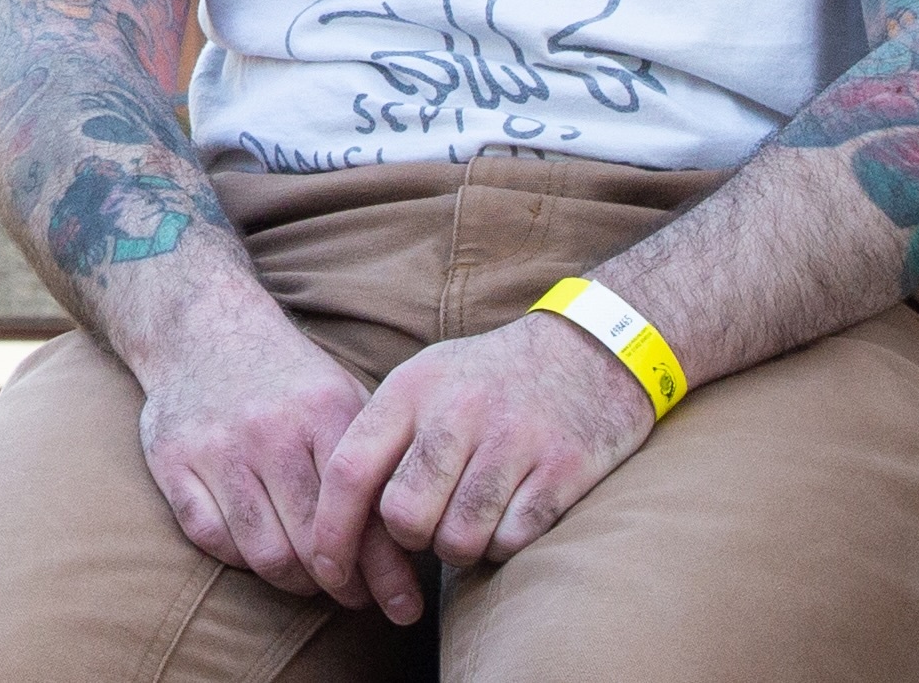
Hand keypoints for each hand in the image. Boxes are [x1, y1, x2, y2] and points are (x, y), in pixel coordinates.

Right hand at [130, 300, 426, 618]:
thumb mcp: (343, 399)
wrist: (202, 325)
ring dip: (295, 581)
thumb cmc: (287, 376)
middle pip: (314, 544)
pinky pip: (212, 539)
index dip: (384, 572)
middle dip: (342, 584)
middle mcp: (268, 429)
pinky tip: (261, 551)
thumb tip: (417, 540)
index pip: (362, 513)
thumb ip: (376, 463)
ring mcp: (216, 447)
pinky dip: (241, 559)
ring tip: (312, 579)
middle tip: (356, 596)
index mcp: (322, 410)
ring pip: (264, 553)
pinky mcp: (172, 462)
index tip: (402, 605)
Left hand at [323, 315, 659, 579]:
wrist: (591, 348)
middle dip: (409, 541)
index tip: (327, 570)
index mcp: (413, 388)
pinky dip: (505, 545)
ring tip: (472, 523)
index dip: (331, 530)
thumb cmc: (491, 377)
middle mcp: (459, 411)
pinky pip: (513, 541)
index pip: (351, 470)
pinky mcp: (563, 469)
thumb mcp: (428, 379)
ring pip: (459, 539)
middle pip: (404, 516)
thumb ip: (385, 435)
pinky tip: (510, 518)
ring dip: (460, 549)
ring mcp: (514, 440)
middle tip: (426, 530)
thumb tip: (335, 513)